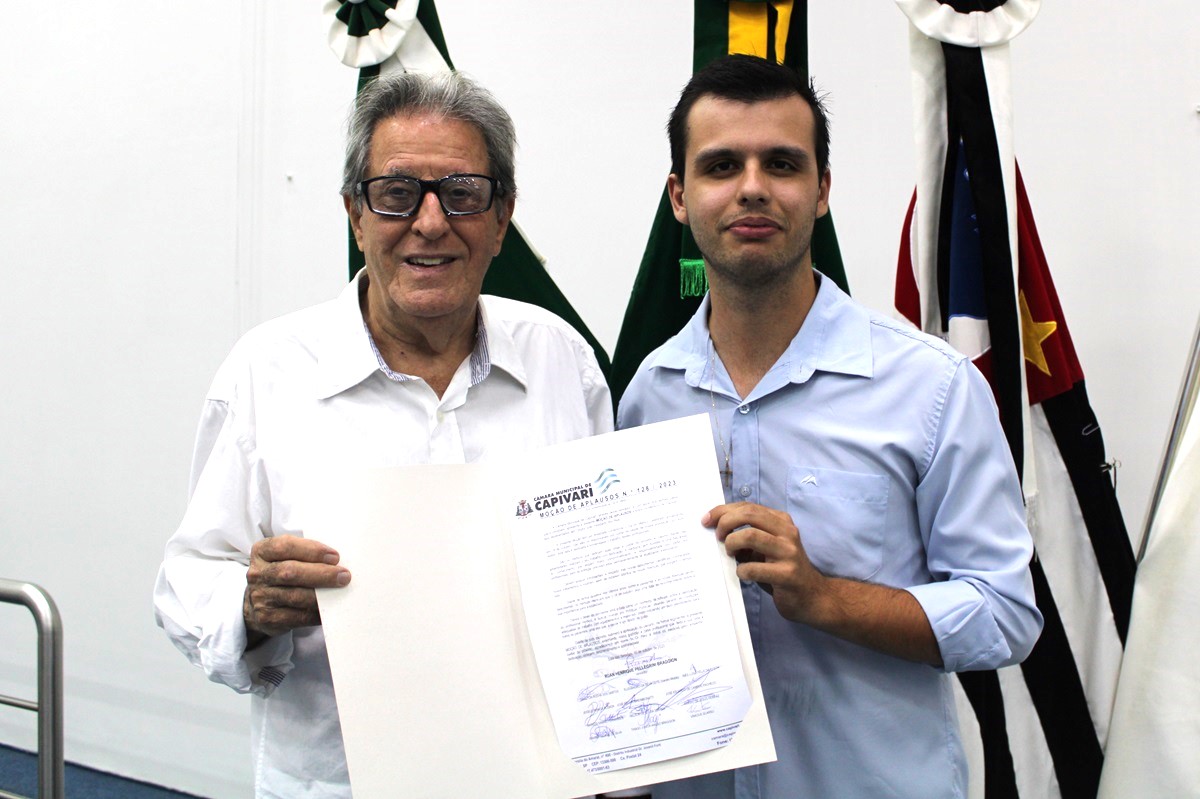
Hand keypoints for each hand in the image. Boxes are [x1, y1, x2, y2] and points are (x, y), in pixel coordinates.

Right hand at [243, 535, 350, 643]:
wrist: (258, 602)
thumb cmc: (280, 573)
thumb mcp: (285, 556)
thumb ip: (305, 554)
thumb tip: (336, 561)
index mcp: (262, 552)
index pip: (285, 546)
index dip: (312, 550)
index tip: (334, 556)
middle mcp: (258, 574)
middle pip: (290, 571)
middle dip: (321, 573)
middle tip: (344, 576)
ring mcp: (261, 597)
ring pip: (295, 596)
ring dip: (321, 595)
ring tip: (340, 591)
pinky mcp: (267, 618)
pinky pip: (298, 616)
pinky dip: (317, 612)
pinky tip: (329, 608)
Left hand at [705, 502, 824, 624]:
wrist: (812, 596)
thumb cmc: (781, 570)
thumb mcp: (767, 547)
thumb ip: (749, 534)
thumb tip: (716, 527)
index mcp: (782, 522)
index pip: (748, 507)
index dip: (724, 511)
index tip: (707, 520)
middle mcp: (788, 533)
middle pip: (749, 515)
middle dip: (725, 522)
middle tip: (718, 537)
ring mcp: (789, 553)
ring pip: (750, 536)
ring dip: (732, 544)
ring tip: (730, 554)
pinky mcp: (787, 574)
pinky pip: (753, 568)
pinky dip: (741, 571)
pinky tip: (743, 574)